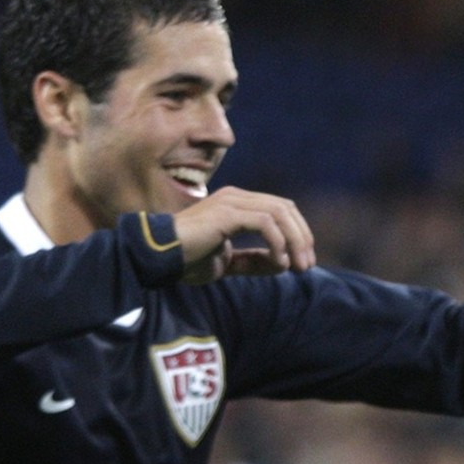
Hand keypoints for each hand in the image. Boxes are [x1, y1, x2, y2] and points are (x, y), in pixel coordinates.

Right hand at [171, 186, 316, 283]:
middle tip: (306, 265)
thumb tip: (283, 263)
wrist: (157, 258)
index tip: (303, 262)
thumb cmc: (186, 259)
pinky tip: (278, 262)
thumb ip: (254, 260)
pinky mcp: (226, 212)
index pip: (280, 209)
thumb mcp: (228, 262)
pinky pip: (265, 223)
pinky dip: (278, 243)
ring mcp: (231, 202)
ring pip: (279, 212)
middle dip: (302, 237)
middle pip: (285, 208)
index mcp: (236, 204)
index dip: (298, 233)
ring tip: (297, 266)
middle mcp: (236, 198)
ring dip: (294, 241)